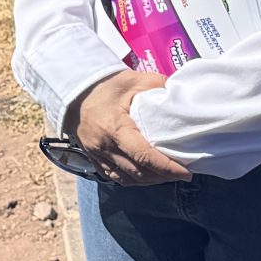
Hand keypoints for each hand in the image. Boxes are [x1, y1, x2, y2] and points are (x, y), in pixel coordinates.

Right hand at [63, 71, 190, 187]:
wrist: (75, 92)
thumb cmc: (106, 85)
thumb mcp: (134, 80)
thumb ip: (159, 86)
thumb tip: (183, 95)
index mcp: (115, 128)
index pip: (143, 156)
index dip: (166, 167)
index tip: (186, 172)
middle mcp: (105, 146)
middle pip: (138, 172)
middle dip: (163, 176)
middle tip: (183, 173)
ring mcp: (97, 155)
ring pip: (127, 179)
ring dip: (150, 180)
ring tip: (168, 175)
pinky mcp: (94, 159)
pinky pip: (115, 177)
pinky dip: (134, 180)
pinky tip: (147, 176)